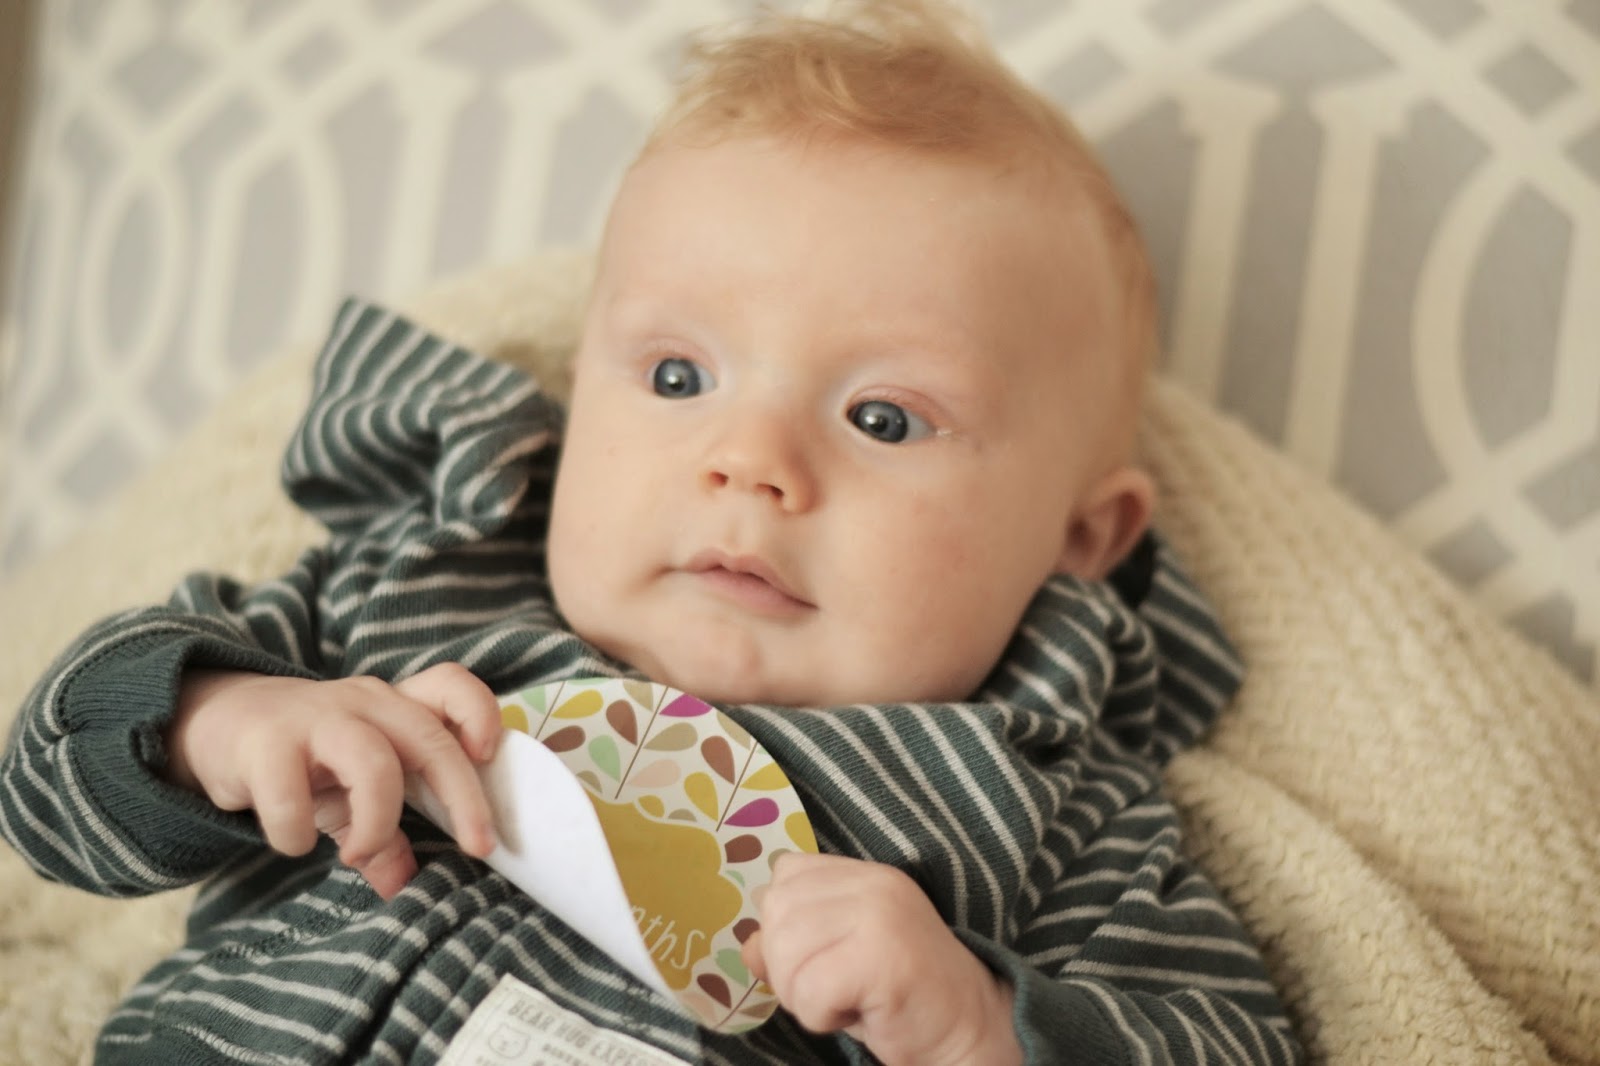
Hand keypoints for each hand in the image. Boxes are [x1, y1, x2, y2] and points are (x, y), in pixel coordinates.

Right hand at [164, 662, 501, 898]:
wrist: (218, 724)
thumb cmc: (303, 757)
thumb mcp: (350, 790)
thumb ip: (384, 833)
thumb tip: (403, 885)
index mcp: (394, 707)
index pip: (449, 685)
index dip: (480, 712)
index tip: (491, 757)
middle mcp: (364, 703)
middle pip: (429, 738)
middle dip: (464, 797)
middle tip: (479, 847)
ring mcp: (315, 718)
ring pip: (373, 764)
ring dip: (378, 823)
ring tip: (359, 854)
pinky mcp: (264, 744)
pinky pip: (292, 798)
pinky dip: (298, 833)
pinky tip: (295, 841)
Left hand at [740, 853, 1022, 1065]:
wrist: (969, 1031)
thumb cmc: (898, 998)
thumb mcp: (837, 959)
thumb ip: (792, 943)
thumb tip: (748, 947)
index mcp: (863, 874)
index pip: (785, 875)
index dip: (787, 925)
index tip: (824, 957)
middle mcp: (872, 882)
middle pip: (776, 913)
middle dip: (788, 966)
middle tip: (835, 989)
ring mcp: (879, 914)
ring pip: (785, 951)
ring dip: (803, 994)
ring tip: (847, 1000)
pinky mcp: (882, 955)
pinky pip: (809, 989)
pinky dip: (821, 1015)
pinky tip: (858, 1013)